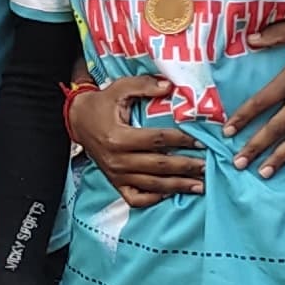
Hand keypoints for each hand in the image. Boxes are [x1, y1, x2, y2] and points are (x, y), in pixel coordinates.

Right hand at [68, 75, 204, 205]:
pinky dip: (153, 199)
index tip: (201, 141)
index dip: (181, 140)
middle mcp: (117, 160)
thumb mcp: (119, 88)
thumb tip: (169, 86)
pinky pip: (135, 198)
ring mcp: (116, 174)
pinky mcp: (115, 183)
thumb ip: (144, 85)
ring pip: (152, 185)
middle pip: (159, 166)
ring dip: (177, 186)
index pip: (157, 140)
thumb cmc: (101, 104)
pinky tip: (171, 194)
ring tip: (199, 186)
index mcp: (119, 137)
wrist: (77, 121)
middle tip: (207, 167)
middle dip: (186, 167)